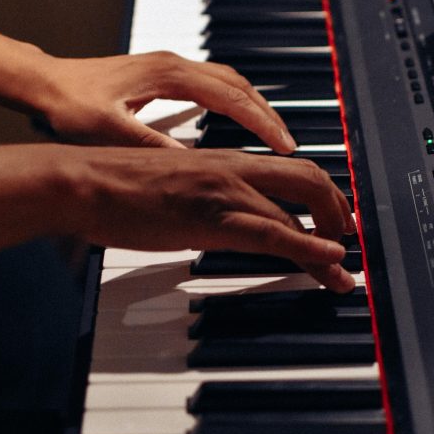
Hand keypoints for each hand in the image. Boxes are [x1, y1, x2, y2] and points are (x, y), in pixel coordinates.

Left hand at [38, 51, 297, 152]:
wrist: (43, 84)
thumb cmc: (69, 105)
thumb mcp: (111, 131)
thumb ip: (152, 145)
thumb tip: (194, 163)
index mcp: (169, 75)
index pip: (231, 98)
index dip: (262, 123)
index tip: (286, 145)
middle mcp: (175, 65)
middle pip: (239, 85)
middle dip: (268, 114)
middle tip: (290, 144)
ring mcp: (170, 67)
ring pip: (229, 81)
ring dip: (254, 106)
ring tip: (273, 134)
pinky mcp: (162, 75)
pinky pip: (213, 84)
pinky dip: (235, 102)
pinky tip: (237, 120)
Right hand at [64, 146, 355, 291]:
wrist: (83, 182)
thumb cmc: (118, 188)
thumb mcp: (176, 188)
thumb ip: (207, 199)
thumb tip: (225, 219)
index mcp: (225, 159)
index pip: (292, 169)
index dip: (325, 195)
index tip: (337, 221)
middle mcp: (234, 169)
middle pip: (310, 179)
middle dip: (340, 212)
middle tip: (349, 242)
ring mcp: (225, 192)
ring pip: (299, 210)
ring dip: (330, 244)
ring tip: (342, 273)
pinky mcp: (212, 219)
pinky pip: (273, 233)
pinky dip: (308, 248)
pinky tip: (328, 261)